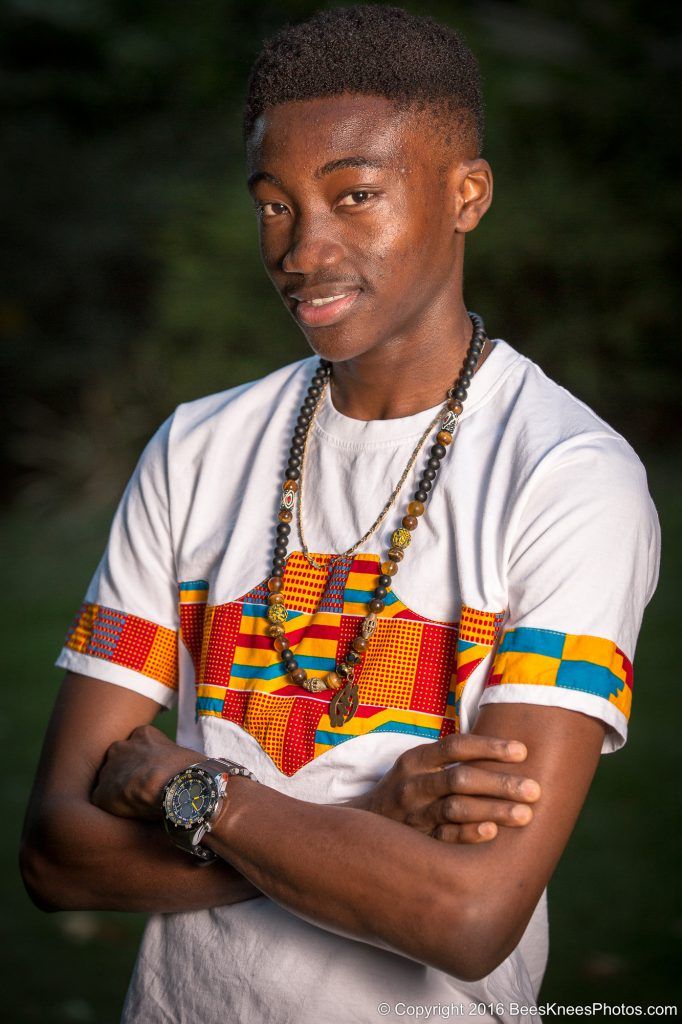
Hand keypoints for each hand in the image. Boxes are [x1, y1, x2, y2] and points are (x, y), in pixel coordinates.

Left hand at [91, 724, 200, 821]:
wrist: (180, 789)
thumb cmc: (193, 772)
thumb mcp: (187, 756)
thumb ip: (174, 760)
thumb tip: (188, 772)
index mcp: (143, 734)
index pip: (139, 748)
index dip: (147, 764)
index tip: (156, 777)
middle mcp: (121, 747)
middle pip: (120, 762)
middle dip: (129, 776)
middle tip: (144, 793)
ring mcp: (109, 770)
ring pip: (110, 782)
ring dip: (120, 793)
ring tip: (139, 807)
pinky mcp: (101, 794)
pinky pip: (103, 803)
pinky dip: (115, 811)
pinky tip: (131, 816)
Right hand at [353, 733, 540, 843]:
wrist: (362, 825)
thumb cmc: (405, 790)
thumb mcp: (417, 766)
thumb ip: (449, 760)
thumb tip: (505, 751)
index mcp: (414, 759)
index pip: (455, 746)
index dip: (489, 747)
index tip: (522, 752)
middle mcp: (412, 785)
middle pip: (460, 779)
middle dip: (500, 784)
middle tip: (535, 789)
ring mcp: (412, 814)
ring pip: (455, 809)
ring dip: (492, 811)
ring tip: (525, 815)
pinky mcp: (415, 841)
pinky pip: (444, 838)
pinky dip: (467, 835)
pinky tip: (492, 833)